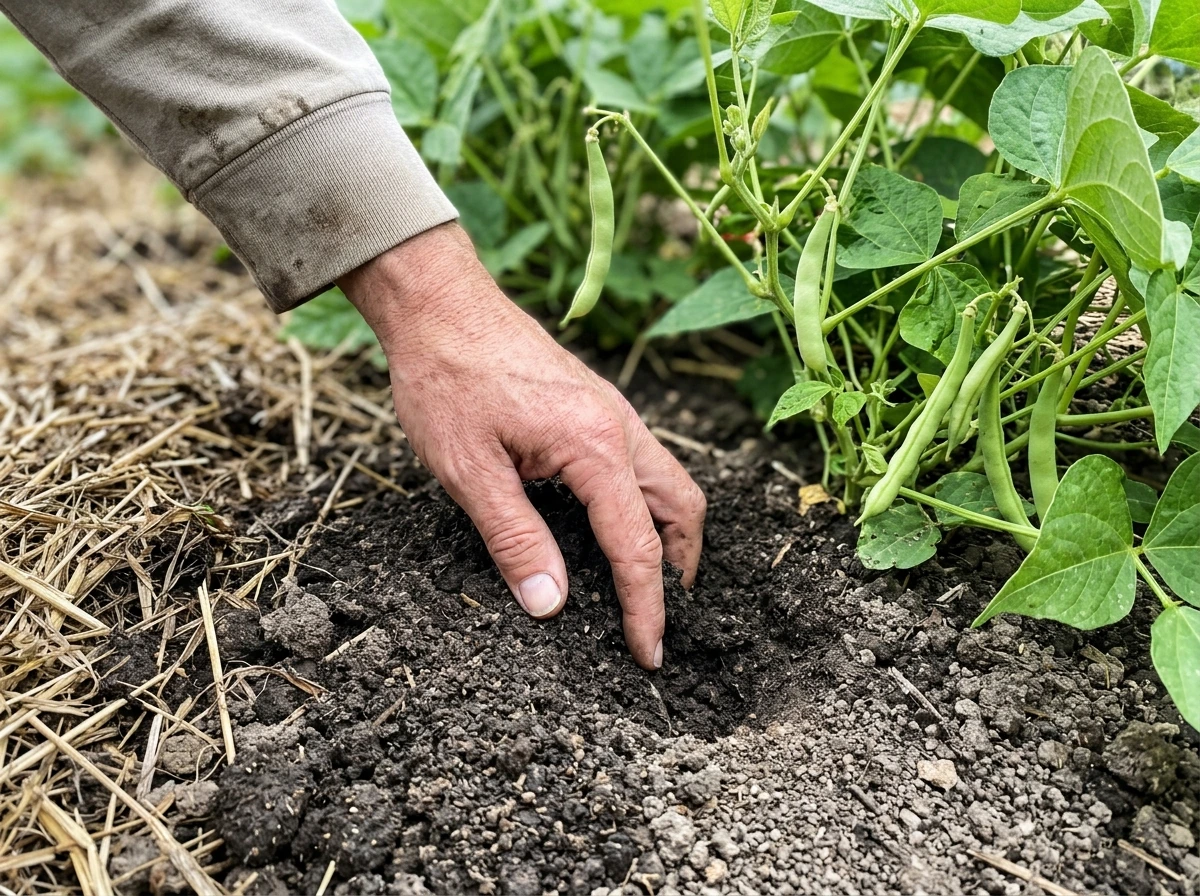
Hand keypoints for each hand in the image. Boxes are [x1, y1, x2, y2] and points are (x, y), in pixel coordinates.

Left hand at [338, 223, 705, 668]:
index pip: (637, 547)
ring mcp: (612, 412)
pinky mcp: (595, 405)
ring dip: (669, 535)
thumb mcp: (468, 469)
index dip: (646, 609)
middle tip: (654, 617)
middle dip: (679, 569)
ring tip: (643, 579)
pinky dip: (647, 504)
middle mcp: (619, 427)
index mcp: (594, 447)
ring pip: (670, 482)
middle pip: (682, 509)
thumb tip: (550, 606)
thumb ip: (514, 538)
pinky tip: (612, 522)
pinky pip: (645, 463)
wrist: (438, 302)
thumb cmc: (446, 378)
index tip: (648, 656)